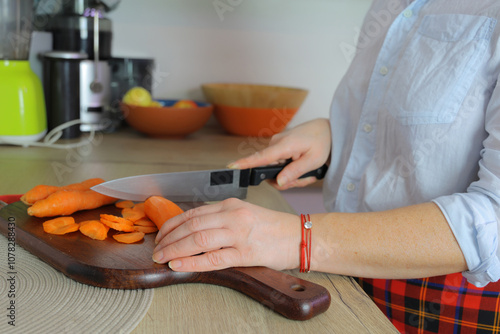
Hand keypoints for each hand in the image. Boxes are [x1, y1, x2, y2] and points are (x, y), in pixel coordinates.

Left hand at [152, 198, 300, 271]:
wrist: (298, 236)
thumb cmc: (272, 228)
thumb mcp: (244, 214)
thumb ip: (221, 218)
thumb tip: (193, 230)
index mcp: (231, 205)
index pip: (193, 213)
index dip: (172, 225)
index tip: (161, 235)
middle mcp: (233, 216)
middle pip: (192, 225)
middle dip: (169, 238)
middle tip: (157, 249)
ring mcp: (239, 234)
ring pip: (198, 239)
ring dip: (175, 249)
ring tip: (162, 258)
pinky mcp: (246, 253)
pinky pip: (214, 258)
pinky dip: (192, 262)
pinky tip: (179, 265)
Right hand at [228, 118, 330, 189]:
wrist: (327, 129)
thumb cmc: (323, 142)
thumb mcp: (313, 161)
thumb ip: (295, 172)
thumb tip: (278, 182)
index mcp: (285, 145)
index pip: (261, 157)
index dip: (245, 163)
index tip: (232, 166)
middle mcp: (276, 143)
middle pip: (271, 173)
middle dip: (288, 181)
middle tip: (305, 178)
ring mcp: (276, 145)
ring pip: (276, 171)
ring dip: (291, 177)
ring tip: (307, 173)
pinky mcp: (279, 148)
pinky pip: (279, 165)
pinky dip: (291, 171)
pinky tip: (302, 168)